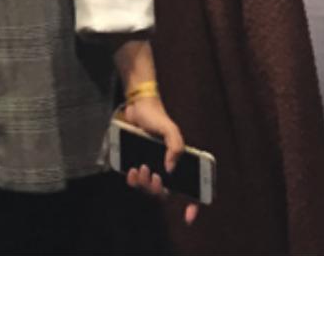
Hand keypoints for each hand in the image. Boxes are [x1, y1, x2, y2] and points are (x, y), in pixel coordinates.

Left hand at [117, 101, 200, 224]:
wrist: (136, 108)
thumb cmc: (157, 118)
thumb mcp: (170, 130)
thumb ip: (176, 147)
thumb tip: (170, 170)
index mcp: (181, 164)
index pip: (191, 190)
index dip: (192, 206)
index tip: (188, 217)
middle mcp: (167, 170)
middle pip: (166, 193)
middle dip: (159, 190)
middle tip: (156, 177)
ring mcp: (151, 169)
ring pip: (150, 189)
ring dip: (145, 184)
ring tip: (141, 168)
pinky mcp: (136, 167)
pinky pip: (135, 183)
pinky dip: (132, 180)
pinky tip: (131, 170)